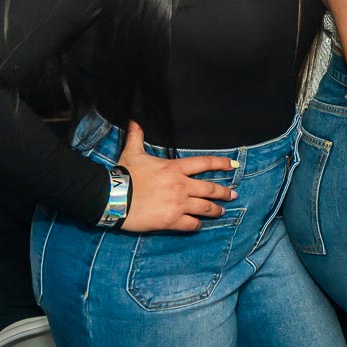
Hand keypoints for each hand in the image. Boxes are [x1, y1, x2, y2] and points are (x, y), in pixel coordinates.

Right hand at [117, 121, 237, 231]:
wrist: (113, 197)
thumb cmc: (124, 174)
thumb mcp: (132, 153)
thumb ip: (137, 137)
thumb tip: (134, 121)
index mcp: (175, 168)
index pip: (204, 163)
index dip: (221, 163)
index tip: (233, 166)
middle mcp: (181, 186)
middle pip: (210, 189)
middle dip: (224, 193)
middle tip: (233, 195)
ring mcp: (178, 204)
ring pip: (205, 208)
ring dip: (216, 210)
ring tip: (222, 212)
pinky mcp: (171, 221)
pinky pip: (191, 224)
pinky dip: (197, 225)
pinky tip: (199, 225)